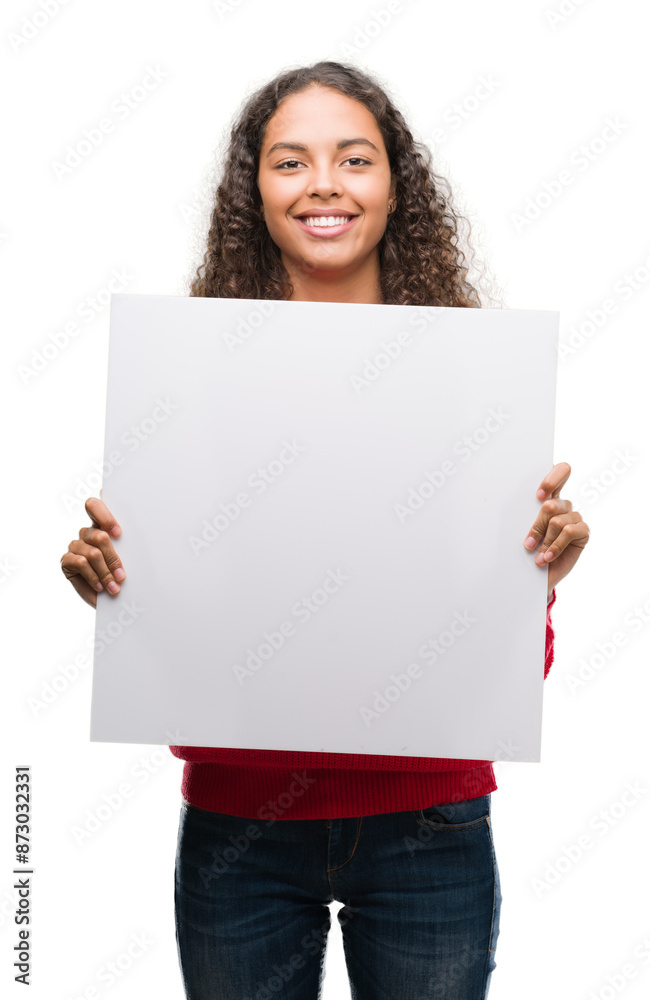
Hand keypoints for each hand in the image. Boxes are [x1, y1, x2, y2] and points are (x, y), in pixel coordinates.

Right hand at [60, 496, 125, 608]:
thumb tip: (143, 537)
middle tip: (122, 575)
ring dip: (105, 573)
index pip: (95, 505)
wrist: (114, 599)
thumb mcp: (130, 559)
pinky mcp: (67, 561)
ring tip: (114, 587)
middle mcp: (87, 533)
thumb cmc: (123, 576)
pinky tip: (100, 586)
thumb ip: (128, 546)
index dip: (104, 516)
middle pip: (99, 535)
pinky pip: (81, 564)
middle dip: (113, 558)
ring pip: (92, 553)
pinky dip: (93, 577)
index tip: (119, 533)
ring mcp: (76, 546)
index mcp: (102, 525)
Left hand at [523, 462, 589, 596]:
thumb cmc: (528, 550)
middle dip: (537, 526)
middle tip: (528, 544)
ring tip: (538, 556)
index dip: (552, 478)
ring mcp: (575, 518)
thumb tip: (525, 504)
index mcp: (549, 498)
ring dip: (544, 542)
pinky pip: (569, 532)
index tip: (538, 495)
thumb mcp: (523, 531)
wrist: (537, 575)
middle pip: (552, 504)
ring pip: (557, 522)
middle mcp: (564, 505)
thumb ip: (527, 516)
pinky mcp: (583, 532)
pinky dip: (555, 546)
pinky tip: (548, 557)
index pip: (560, 472)